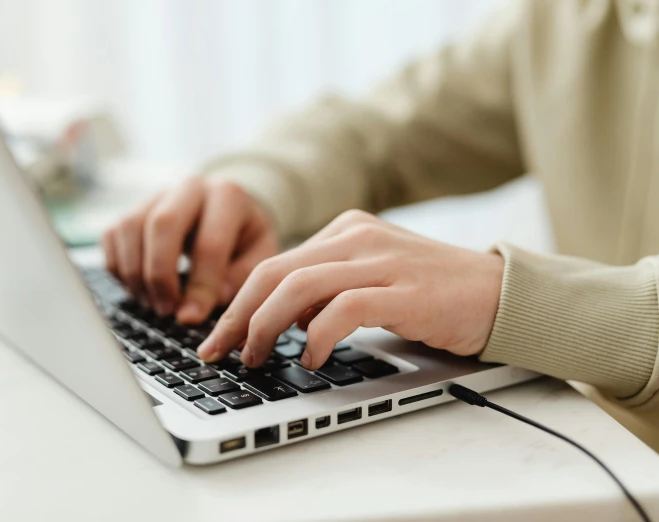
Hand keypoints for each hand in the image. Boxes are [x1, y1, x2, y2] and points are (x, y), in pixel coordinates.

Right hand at [102, 178, 279, 322]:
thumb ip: (239, 279)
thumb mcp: (258, 256)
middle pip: (162, 224)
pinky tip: (140, 289)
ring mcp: (156, 194)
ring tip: (154, 304)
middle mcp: (189, 187)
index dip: (199, 287)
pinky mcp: (131, 208)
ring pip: (130, 228)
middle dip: (160, 275)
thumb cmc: (244, 238)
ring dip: (136, 274)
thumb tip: (203, 303)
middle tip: (167, 310)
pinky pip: (111, 236)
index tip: (191, 318)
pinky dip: (119, 269)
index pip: (209, 244)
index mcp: (228, 196)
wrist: (226, 210)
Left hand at [197, 210, 503, 368]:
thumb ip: (327, 290)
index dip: (239, 303)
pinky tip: (310, 358)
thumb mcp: (371, 278)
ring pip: (299, 287)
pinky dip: (317, 336)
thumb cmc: (432, 292)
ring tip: (257, 357)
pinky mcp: (404, 291)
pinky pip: (343, 310)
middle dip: (238, 316)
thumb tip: (278, 319)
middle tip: (220, 351)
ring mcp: (382, 261)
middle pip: (275, 273)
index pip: (274, 264)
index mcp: (345, 230)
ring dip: (266, 327)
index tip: (220, 336)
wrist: (500, 293)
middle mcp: (357, 237)